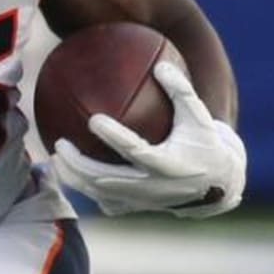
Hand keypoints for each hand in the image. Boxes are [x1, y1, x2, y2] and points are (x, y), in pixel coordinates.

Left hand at [53, 61, 246, 218]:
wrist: (218, 184)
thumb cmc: (206, 143)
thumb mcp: (200, 116)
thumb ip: (181, 90)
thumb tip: (160, 64)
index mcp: (168, 165)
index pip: (135, 151)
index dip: (114, 136)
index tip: (93, 119)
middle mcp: (153, 188)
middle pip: (106, 179)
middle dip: (78, 164)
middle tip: (61, 143)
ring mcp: (143, 202)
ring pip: (99, 194)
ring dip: (74, 178)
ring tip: (56, 159)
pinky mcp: (137, 208)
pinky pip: (105, 201)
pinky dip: (86, 189)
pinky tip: (69, 175)